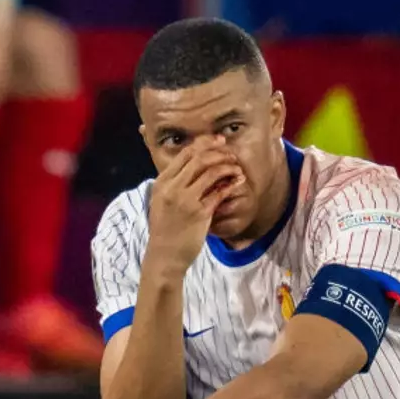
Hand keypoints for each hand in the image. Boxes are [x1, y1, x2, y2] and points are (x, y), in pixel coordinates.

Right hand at [145, 139, 245, 273]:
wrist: (164, 256)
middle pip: (199, 158)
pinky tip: (238, 182)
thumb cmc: (165, 230)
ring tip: (236, 169)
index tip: (219, 142)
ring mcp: (185, 200)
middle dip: (219, 153)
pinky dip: (231, 184)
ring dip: (228, 167)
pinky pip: (219, 192)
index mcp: (162, 182)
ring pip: (211, 172)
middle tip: (231, 155)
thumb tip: (190, 167)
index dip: (205, 144)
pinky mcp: (199, 213)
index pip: (185, 153)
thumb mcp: (161, 202)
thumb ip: (173, 184)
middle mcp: (172, 188)